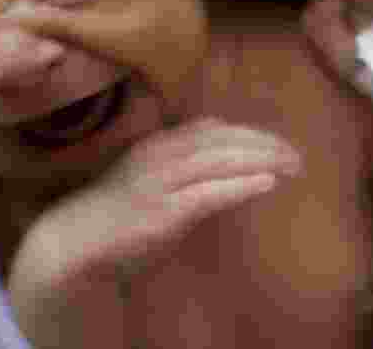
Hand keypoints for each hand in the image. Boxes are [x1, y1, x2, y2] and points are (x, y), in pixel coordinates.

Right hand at [7, 117, 299, 346]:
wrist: (75, 243)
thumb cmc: (116, 214)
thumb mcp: (151, 179)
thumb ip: (184, 168)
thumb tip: (226, 163)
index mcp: (159, 144)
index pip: (212, 129)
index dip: (249, 133)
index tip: (278, 144)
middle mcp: (161, 155)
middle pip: (223, 141)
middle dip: (264, 145)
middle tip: (297, 157)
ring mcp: (161, 182)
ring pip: (220, 161)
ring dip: (261, 161)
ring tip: (291, 167)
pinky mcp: (163, 212)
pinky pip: (209, 193)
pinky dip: (240, 185)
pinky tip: (266, 184)